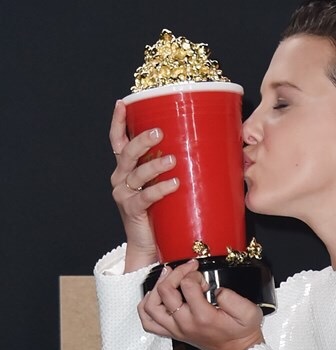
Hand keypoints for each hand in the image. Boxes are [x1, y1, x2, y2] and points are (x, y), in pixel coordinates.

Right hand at [109, 100, 178, 271]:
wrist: (149, 246)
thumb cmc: (161, 213)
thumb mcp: (164, 186)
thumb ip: (172, 170)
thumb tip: (203, 150)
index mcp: (126, 169)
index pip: (118, 141)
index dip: (118, 122)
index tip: (123, 103)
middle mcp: (121, 178)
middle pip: (127, 152)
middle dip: (142, 140)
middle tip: (160, 132)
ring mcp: (124, 194)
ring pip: (136, 172)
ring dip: (155, 164)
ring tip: (173, 160)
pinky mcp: (132, 210)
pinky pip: (146, 196)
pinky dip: (160, 189)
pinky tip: (174, 184)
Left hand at [138, 259, 264, 349]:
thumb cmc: (242, 331)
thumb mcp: (249, 312)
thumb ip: (233, 298)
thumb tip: (215, 288)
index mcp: (203, 317)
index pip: (187, 285)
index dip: (194, 274)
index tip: (202, 276)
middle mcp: (185, 324)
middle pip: (165, 291)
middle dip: (175, 273)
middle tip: (186, 269)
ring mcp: (176, 329)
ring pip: (150, 306)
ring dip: (156, 288)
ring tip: (168, 277)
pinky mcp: (172, 332)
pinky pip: (148, 322)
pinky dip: (147, 307)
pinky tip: (156, 296)